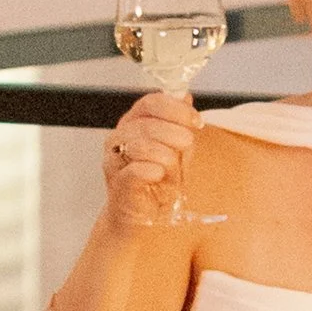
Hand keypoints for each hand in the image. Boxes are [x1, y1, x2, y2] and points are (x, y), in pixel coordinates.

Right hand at [102, 91, 198, 233]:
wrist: (145, 215)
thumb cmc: (158, 180)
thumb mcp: (177, 147)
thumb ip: (179, 122)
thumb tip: (184, 95)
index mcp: (134, 123)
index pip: (151, 102)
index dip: (176, 109)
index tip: (195, 121)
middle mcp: (120, 137)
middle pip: (149, 124)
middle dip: (176, 136)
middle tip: (185, 149)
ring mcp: (115, 160)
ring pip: (143, 145)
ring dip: (167, 157)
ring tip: (171, 169)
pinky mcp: (118, 183)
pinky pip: (136, 170)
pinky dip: (153, 171)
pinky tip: (159, 175)